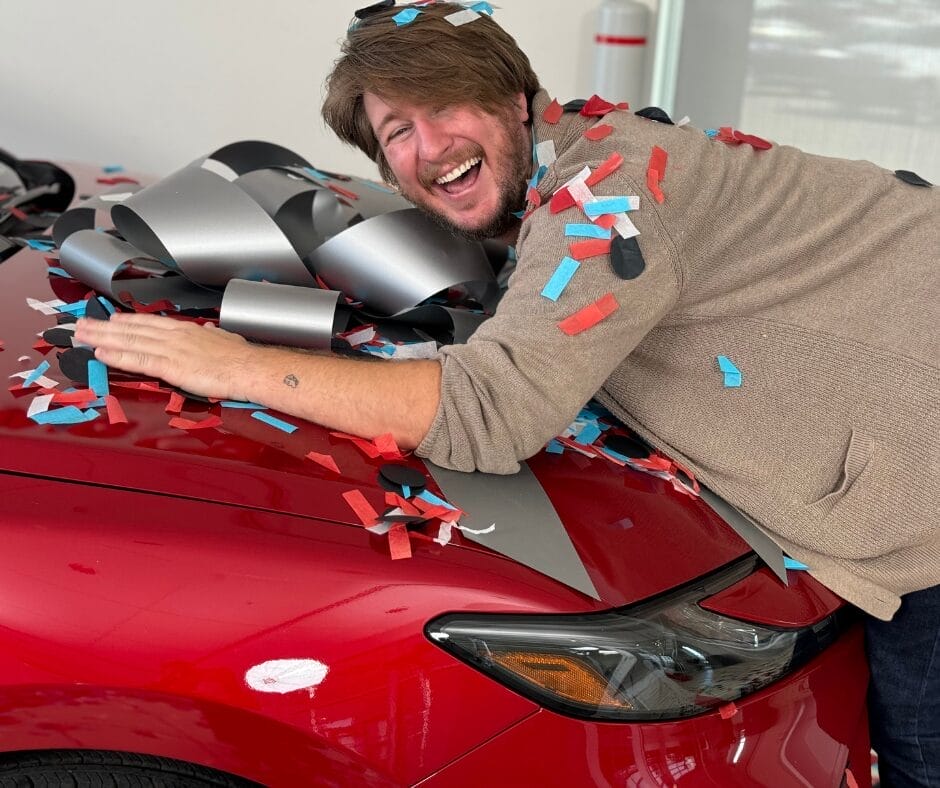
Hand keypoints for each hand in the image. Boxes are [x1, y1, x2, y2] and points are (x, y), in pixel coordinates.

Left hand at [74, 313, 254, 399]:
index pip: (150, 323)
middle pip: (132, 329)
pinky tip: (101, 353)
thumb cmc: (240, 356)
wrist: (248, 367)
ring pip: (129, 341)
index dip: (128, 320)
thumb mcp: (224, 337)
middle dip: (104, 326)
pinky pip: (138, 360)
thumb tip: (209, 328)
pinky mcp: (170, 366)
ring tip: (81, 336)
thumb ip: (212, 333)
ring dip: (102, 338)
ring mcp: (170, 350)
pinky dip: (117, 356)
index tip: (112, 319)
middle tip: (82, 324)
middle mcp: (174, 336)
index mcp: (187, 330)